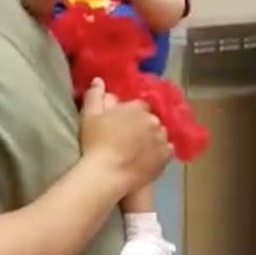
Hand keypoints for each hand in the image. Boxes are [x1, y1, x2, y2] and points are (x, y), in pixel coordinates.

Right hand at [78, 78, 172, 194]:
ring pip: (159, 134)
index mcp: (137, 107)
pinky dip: (159, 152)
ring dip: (152, 138)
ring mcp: (162, 138)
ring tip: (139, 150)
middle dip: (143, 126)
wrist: (106, 174)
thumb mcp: (89, 115)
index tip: (122, 124)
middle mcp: (154, 120)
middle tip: (129, 138)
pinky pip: (166, 150)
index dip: (131, 115)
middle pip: (150, 120)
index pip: (139, 106)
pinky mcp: (166, 157)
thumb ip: (95, 95)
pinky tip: (148, 158)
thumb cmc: (95, 142)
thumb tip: (99, 80)